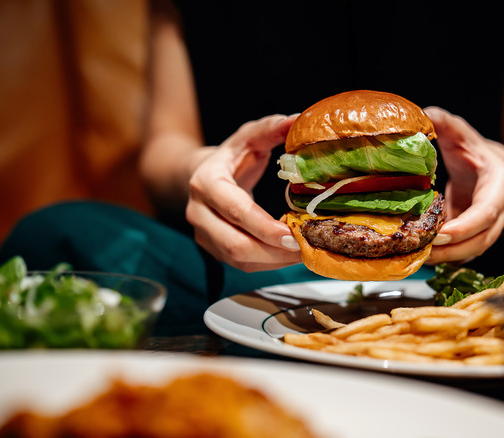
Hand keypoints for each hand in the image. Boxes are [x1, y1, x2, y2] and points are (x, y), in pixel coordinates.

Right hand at [186, 114, 301, 271]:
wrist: (199, 175)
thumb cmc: (231, 156)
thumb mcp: (248, 137)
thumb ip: (270, 128)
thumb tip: (296, 120)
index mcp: (206, 182)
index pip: (235, 210)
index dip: (263, 226)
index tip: (292, 233)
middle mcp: (198, 212)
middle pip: (235, 244)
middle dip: (272, 251)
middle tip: (305, 247)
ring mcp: (203, 234)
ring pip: (238, 260)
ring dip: (273, 261)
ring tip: (303, 252)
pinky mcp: (212, 249)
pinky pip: (240, 265)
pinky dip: (267, 264)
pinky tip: (289, 255)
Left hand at [423, 107, 503, 263]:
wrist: (496, 170)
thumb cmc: (477, 153)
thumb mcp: (462, 135)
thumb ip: (444, 123)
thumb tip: (424, 114)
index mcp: (499, 185)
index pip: (487, 212)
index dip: (465, 226)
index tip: (441, 234)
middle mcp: (502, 212)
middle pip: (481, 240)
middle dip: (452, 249)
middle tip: (422, 251)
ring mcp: (492, 229)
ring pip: (473, 251)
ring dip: (446, 257)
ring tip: (417, 256)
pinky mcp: (477, 238)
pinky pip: (464, 253)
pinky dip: (445, 257)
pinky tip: (421, 255)